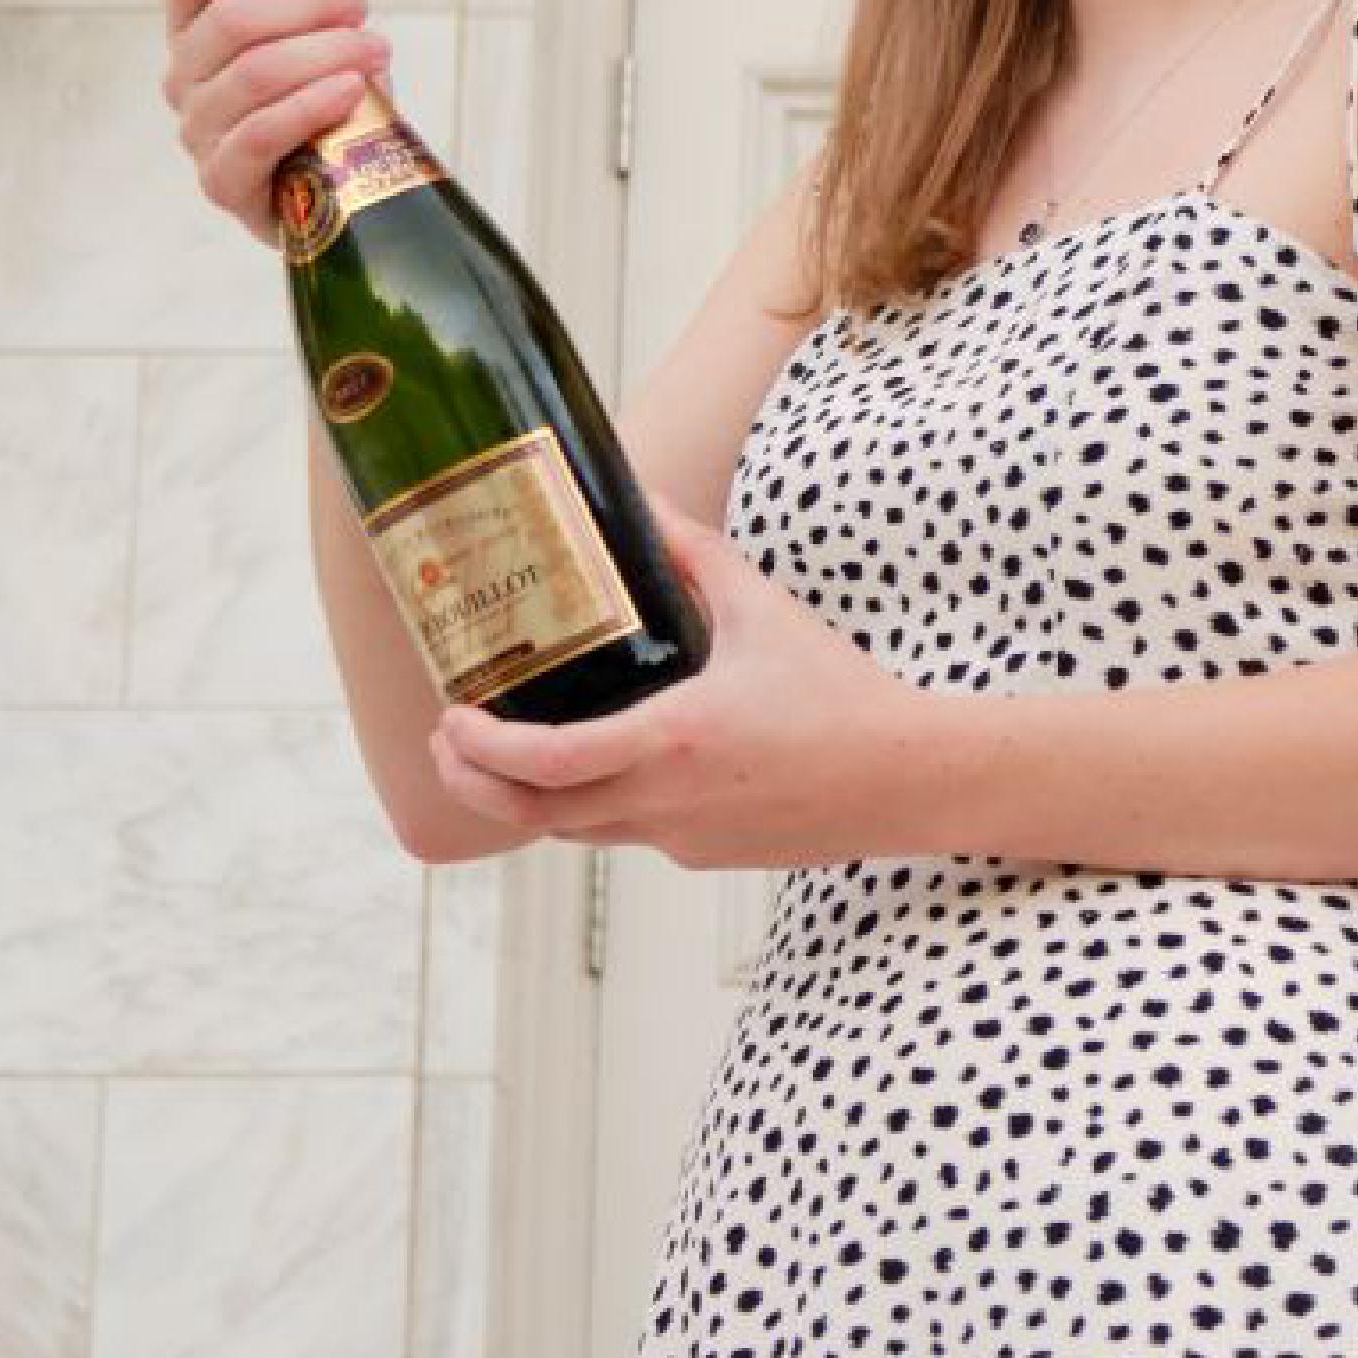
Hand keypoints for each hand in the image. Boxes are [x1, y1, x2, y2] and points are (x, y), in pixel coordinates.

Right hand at [160, 0, 393, 240]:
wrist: (333, 184)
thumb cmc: (322, 95)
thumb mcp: (313, 34)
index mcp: (193, 25)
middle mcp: (184, 74)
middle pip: (232, 17)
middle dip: (311, 1)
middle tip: (358, 6)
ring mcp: (199, 130)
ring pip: (256, 72)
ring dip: (327, 52)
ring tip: (374, 51)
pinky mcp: (223, 181)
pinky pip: (261, 134)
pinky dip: (312, 104)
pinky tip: (351, 90)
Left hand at [424, 510, 931, 868]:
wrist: (908, 780)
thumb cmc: (843, 699)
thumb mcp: (765, 611)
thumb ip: (697, 555)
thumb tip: (645, 502)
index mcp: (673, 742)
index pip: (547, 764)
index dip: (483, 749)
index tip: (453, 718)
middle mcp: (666, 802)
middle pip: (535, 815)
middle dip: (474, 783)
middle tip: (449, 741)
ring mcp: (683, 838)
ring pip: (576, 831)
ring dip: (529, 797)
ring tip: (505, 752)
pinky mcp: (704, 855)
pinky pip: (629, 833)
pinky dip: (596, 804)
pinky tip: (606, 764)